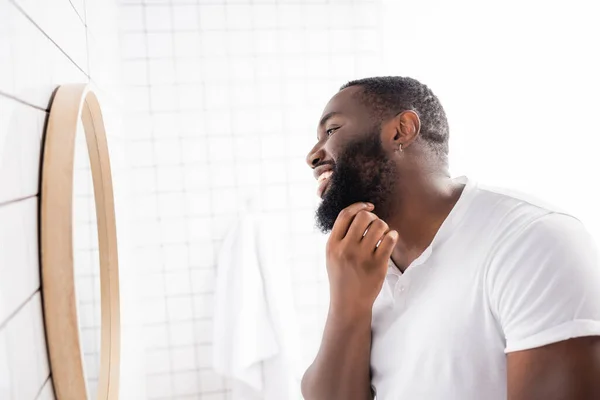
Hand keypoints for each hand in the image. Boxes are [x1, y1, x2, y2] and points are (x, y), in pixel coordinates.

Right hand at [326, 202, 397, 318]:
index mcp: (332, 245)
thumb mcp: (332, 256)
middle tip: (376, 225)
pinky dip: (392, 235)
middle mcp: (346, 249)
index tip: (368, 206)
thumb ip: (340, 237)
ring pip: (379, 225)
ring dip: (384, 226)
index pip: (345, 215)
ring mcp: (362, 257)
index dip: (358, 206)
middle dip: (373, 217)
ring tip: (383, 235)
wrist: (349, 304)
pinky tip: (390, 239)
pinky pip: (389, 239)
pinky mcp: (377, 265)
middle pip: (363, 217)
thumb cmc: (342, 277)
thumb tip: (357, 212)